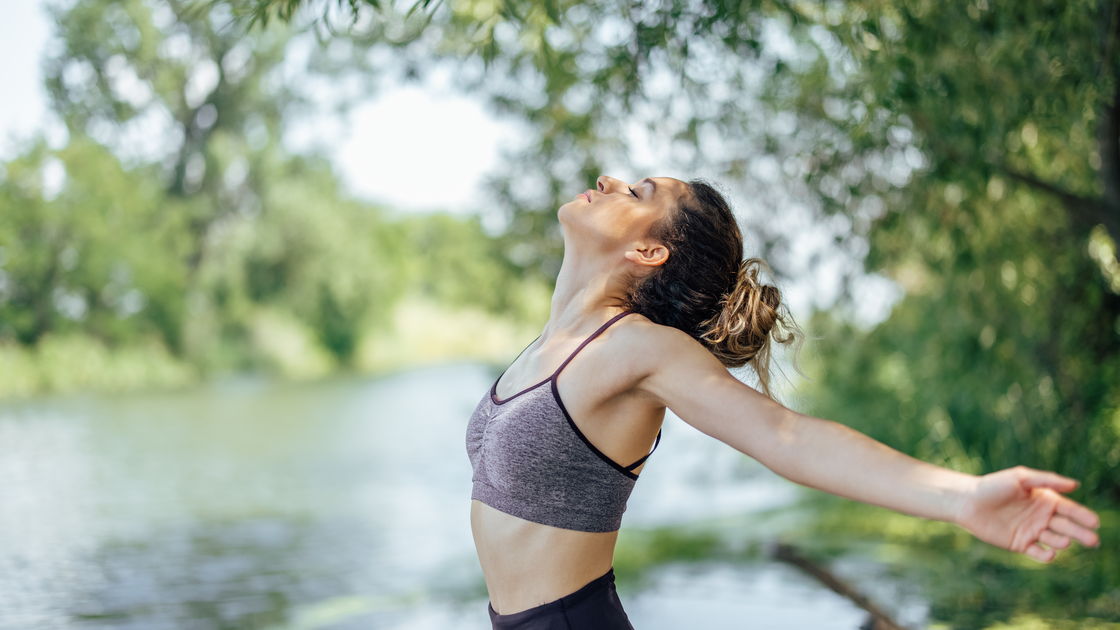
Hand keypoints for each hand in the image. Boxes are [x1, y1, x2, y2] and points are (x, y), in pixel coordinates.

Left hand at [954, 466, 1100, 561]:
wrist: (967, 501)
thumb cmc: (992, 485)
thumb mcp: (1020, 478)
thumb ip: (1047, 480)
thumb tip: (1075, 485)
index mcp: (1044, 500)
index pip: (1069, 509)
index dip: (1083, 516)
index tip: (1095, 522)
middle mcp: (1041, 517)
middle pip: (1067, 527)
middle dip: (1081, 533)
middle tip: (1093, 540)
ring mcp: (1032, 531)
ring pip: (1055, 540)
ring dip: (1062, 542)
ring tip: (1064, 541)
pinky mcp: (1020, 544)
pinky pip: (1038, 552)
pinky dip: (1046, 555)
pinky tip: (1049, 553)